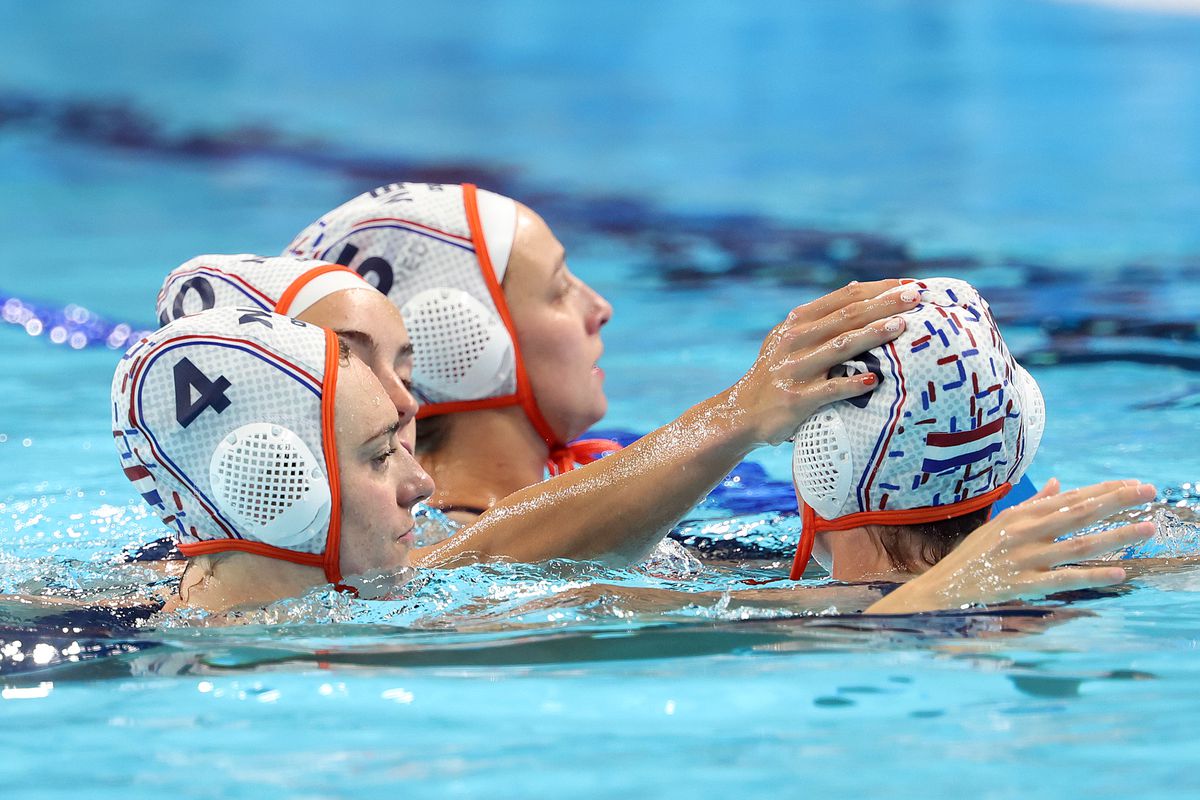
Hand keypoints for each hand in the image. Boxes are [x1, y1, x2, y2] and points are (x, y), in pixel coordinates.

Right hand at [726, 280, 919, 445]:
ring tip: (901, 326)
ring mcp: (795, 368)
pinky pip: (831, 389)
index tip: (910, 283)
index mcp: (798, 322)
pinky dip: (853, 384)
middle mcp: (796, 339)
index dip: (878, 288)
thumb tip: (855, 286)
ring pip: (841, 346)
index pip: (844, 297)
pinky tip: (875, 380)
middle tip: (915, 296)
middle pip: (847, 316)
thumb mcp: (789, 339)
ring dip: (873, 334)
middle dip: (884, 304)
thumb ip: (820, 317)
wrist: (741, 413)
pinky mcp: (797, 398)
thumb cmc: (776, 374)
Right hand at [868, 479, 1156, 613]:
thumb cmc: (972, 557)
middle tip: (1149, 492)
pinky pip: (1065, 578)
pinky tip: (1119, 573)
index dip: (1103, 490)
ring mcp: (1024, 558)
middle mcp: (1023, 532)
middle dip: (1116, 501)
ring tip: (1147, 530)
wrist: (944, 589)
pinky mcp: (1024, 584)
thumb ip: (1031, 505)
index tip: (1133, 484)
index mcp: (1018, 515)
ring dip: (1115, 536)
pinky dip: (1092, 575)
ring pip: (1078, 544)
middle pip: (1078, 513)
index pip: (1069, 498)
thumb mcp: (998, 524)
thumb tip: (1059, 483)